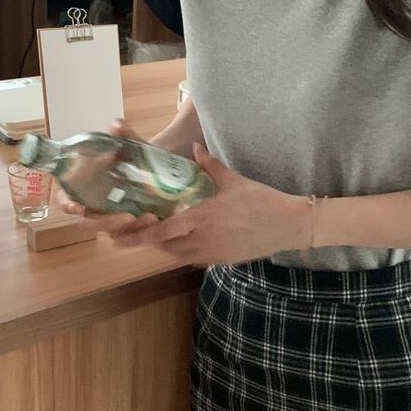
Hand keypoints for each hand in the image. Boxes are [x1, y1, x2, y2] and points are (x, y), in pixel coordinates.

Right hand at [57, 117, 157, 236]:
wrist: (153, 165)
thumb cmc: (130, 156)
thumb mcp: (129, 144)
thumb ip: (123, 135)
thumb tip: (116, 125)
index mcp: (82, 187)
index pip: (66, 199)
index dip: (67, 204)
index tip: (77, 207)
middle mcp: (93, 205)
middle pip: (90, 223)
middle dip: (108, 222)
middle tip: (130, 217)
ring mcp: (110, 216)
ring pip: (113, 232)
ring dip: (130, 230)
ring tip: (151, 218)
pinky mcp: (127, 225)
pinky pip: (129, 236)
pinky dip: (140, 233)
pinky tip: (156, 223)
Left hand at [108, 142, 311, 266]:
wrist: (288, 225)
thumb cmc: (262, 200)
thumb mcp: (234, 180)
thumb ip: (210, 166)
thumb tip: (195, 149)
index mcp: (202, 217)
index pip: (162, 231)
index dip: (141, 235)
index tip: (122, 236)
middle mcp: (203, 239)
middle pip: (165, 247)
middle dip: (150, 241)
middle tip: (138, 232)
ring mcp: (213, 253)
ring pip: (179, 256)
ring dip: (166, 248)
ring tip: (159, 237)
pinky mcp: (223, 260)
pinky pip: (195, 259)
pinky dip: (184, 253)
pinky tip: (184, 243)